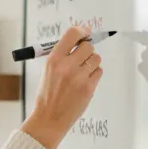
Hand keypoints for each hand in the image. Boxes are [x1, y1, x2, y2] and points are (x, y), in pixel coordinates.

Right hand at [22, 26, 102, 148]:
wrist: (49, 118)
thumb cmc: (48, 94)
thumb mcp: (48, 71)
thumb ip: (62, 56)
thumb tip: (79, 40)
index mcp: (54, 60)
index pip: (72, 34)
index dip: (82, 30)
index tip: (85, 32)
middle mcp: (67, 66)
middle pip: (88, 46)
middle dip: (87, 51)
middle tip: (82, 58)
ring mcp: (79, 77)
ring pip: (96, 58)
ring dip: (92, 63)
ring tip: (82, 72)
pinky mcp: (88, 87)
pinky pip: (99, 71)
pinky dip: (94, 75)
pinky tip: (85, 82)